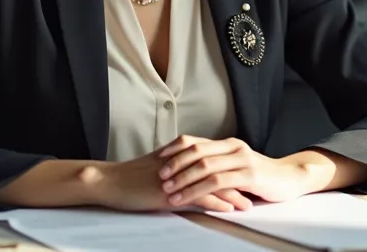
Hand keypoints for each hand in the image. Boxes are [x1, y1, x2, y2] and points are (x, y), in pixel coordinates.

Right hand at [88, 148, 252, 212]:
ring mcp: (179, 177)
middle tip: (254, 191)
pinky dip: (216, 203)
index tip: (244, 178)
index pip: (213, 161)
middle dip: (238, 181)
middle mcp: (182, 163)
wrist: (111, 181)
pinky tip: (228, 209)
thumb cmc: (130, 177)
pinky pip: (199, 196)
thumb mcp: (156, 167)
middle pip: (218, 170)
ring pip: (213, 183)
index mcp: (180, 156)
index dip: (230, 170)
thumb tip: (188, 174)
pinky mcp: (172, 192)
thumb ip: (175, 167)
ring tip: (248, 204)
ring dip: (233, 194)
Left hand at [157, 135, 321, 207]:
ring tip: (169, 190)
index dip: (175, 148)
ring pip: (205, 167)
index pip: (195, 141)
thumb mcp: (237, 166)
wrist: (290, 179)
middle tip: (160, 176)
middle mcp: (233, 147)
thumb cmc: (261, 176)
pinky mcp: (249, 175)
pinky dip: (197, 190)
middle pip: (197, 151)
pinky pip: (217, 182)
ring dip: (183, 179)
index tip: (158, 157)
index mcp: (228, 143)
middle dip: (175, 164)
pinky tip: (186, 197)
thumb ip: (218, 164)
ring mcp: (242, 160)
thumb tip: (188, 169)